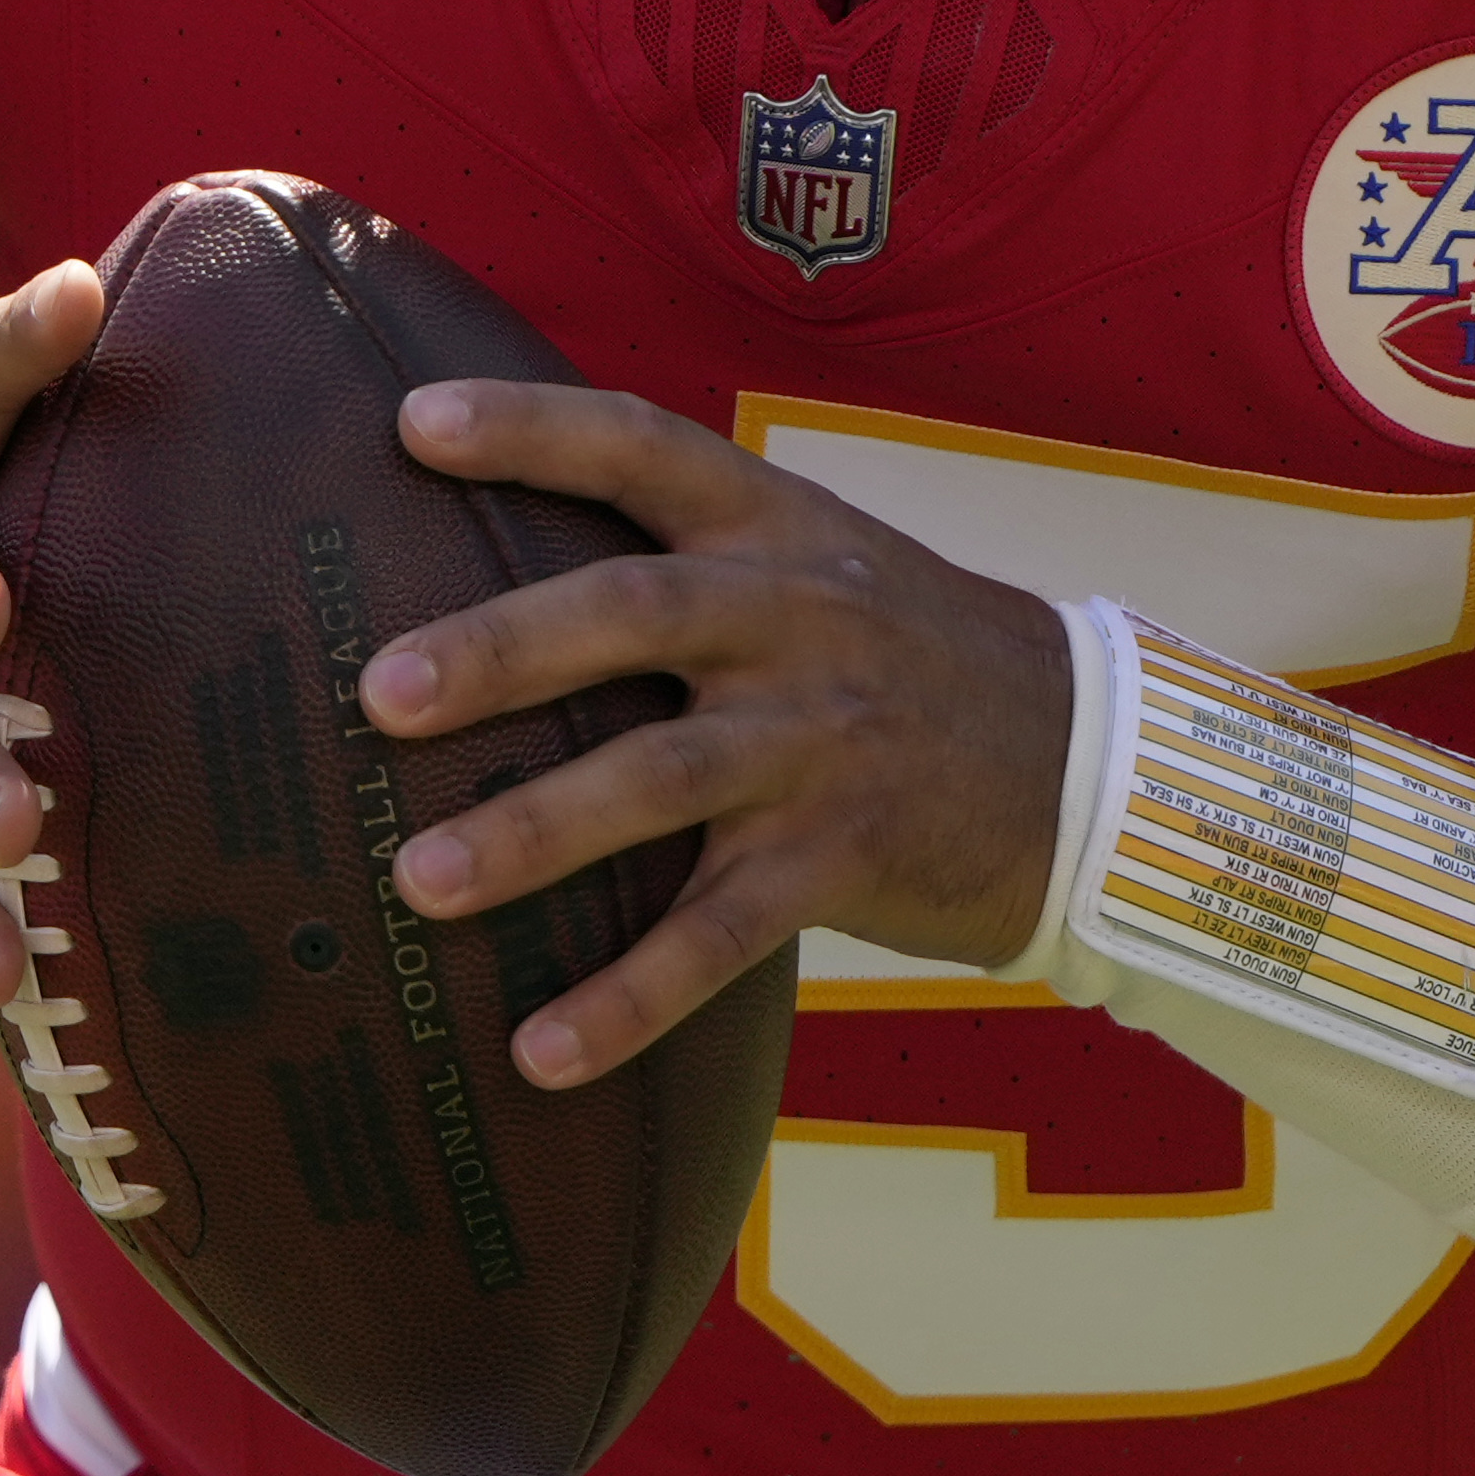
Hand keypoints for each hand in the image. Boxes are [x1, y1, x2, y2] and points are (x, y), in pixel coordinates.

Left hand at [359, 389, 1072, 1084]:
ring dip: (535, 831)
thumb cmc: (911, 660)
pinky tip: (540, 1054)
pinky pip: (721, 933)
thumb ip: (694, 559)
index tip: (411, 421)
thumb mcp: (825, 567)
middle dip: (503, 648)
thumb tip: (499, 579)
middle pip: (636, 610)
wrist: (1094, 766)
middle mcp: (797, 618)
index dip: (531, 426)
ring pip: (664, 778)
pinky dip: (628, 997)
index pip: (644, 447)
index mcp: (778, 529)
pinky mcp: (846, 857)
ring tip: (418, 880)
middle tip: (380, 693)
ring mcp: (823, 741)